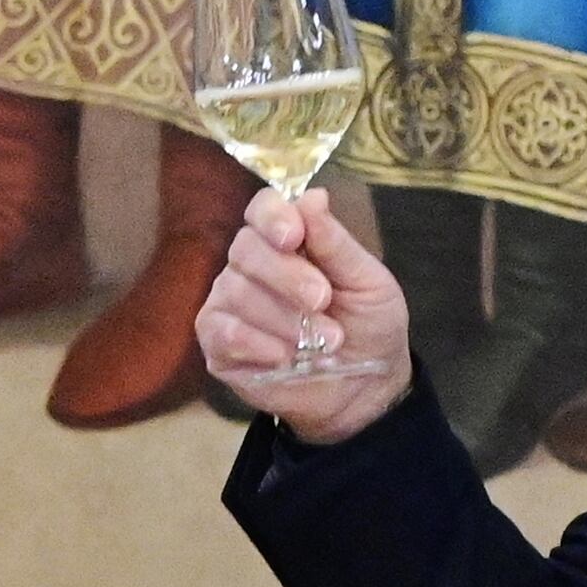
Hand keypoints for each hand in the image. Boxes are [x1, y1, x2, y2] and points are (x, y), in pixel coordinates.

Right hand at [196, 187, 414, 442]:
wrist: (364, 389)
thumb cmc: (367, 327)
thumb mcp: (368, 283)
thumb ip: (336, 243)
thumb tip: (312, 196)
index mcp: (287, 241)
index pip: (262, 210)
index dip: (272, 217)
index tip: (294, 236)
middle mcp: (251, 266)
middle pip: (246, 248)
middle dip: (286, 275)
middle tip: (322, 300)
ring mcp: (229, 304)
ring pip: (235, 291)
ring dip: (283, 318)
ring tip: (323, 341)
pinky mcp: (218, 345)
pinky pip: (221, 331)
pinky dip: (255, 342)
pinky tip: (284, 356)